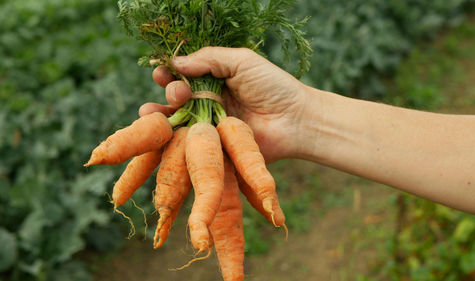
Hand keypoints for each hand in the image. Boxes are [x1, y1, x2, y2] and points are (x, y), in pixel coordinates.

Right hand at [140, 47, 308, 161]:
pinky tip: (160, 134)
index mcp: (215, 80)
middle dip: (169, 92)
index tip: (162, 71)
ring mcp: (211, 126)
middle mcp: (209, 103)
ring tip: (149, 112)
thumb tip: (176, 62)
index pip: (184, 75)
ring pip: (178, 121)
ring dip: (160, 115)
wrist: (296, 120)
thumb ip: (209, 58)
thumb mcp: (241, 61)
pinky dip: (173, 140)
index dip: (170, 73)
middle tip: (176, 92)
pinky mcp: (215, 148)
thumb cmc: (273, 87)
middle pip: (177, 98)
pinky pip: (190, 144)